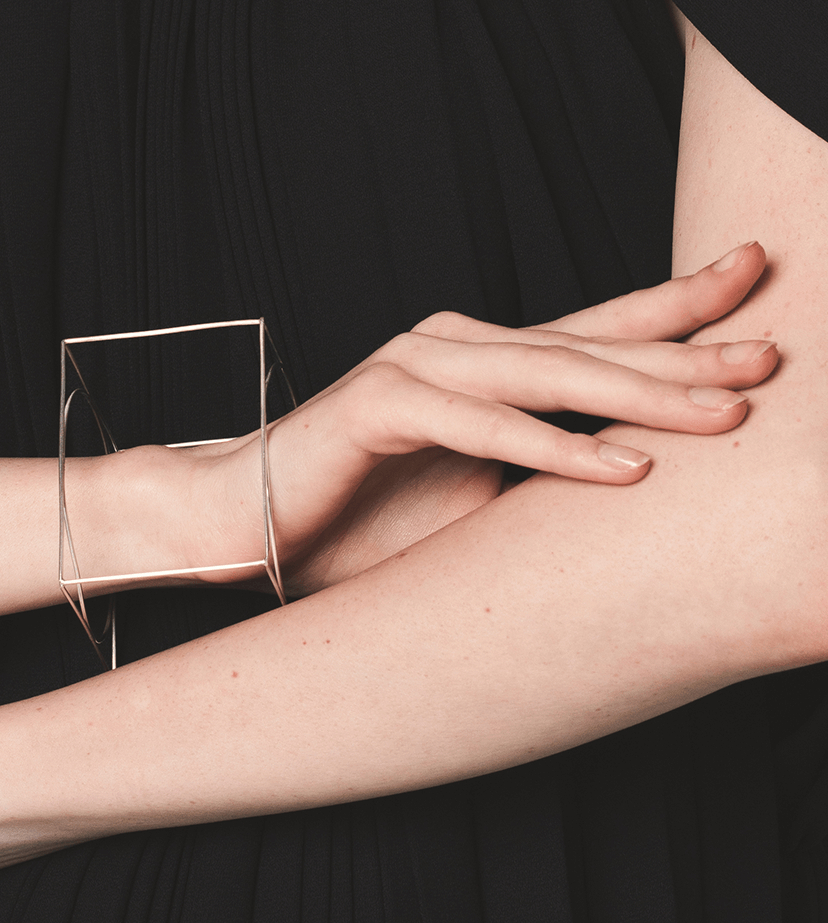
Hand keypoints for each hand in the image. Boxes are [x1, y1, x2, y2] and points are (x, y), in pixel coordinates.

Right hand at [174, 242, 775, 594]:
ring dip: (638, 393)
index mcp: (480, 363)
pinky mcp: (379, 404)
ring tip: (725, 411)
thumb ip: (539, 475)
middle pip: (587, 342)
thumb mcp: (473, 499)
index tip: (756, 302)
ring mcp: (415, 366)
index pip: (594, 331)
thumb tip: (636, 490)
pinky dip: (552, 446)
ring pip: (545, 373)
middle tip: (771, 356)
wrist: (246, 525)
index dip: (676, 313)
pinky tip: (623, 466)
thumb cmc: (355, 521)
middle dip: (684, 349)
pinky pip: (482, 425)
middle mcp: (454, 347)